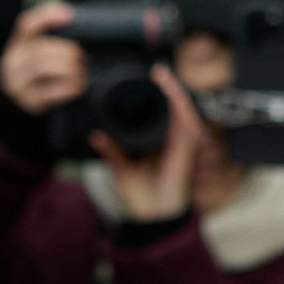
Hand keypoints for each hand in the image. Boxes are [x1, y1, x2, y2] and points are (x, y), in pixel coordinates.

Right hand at [0, 0, 91, 118]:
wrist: (18, 108)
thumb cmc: (36, 78)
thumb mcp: (35, 57)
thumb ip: (50, 42)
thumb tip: (75, 24)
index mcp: (17, 46)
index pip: (27, 25)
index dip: (48, 17)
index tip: (70, 16)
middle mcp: (13, 63)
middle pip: (40, 48)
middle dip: (68, 51)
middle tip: (83, 57)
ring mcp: (18, 84)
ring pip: (43, 67)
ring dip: (69, 68)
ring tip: (81, 71)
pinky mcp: (30, 102)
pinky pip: (51, 91)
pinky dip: (70, 87)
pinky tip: (78, 86)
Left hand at [93, 66, 203, 222]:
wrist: (152, 214)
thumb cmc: (140, 194)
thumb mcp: (120, 167)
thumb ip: (111, 151)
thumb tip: (95, 135)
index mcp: (159, 142)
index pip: (161, 112)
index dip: (158, 94)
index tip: (147, 79)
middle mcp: (172, 140)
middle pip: (175, 106)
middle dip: (168, 85)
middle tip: (157, 69)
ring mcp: (182, 143)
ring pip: (183, 109)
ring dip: (175, 90)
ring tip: (163, 75)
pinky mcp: (187, 149)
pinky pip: (187, 122)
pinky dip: (181, 106)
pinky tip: (174, 93)